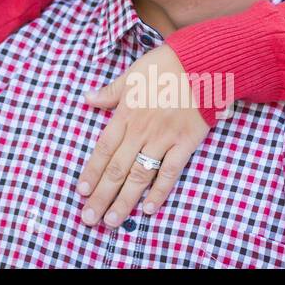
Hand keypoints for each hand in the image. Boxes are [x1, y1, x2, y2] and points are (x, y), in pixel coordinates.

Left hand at [75, 43, 210, 227]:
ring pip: (139, 175)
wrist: (202, 63)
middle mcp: (141, 130)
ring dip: (124, 200)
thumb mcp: (131, 74)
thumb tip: (87, 99)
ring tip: (112, 221)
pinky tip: (147, 209)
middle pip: (117, 169)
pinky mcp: (185, 143)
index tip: (81, 192)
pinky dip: (159, 191)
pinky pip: (170, 172)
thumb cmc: (165, 65)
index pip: (104, 149)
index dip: (92, 171)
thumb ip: (110, 92)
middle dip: (102, 196)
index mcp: (126, 114)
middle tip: (89, 219)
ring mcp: (164, 139)